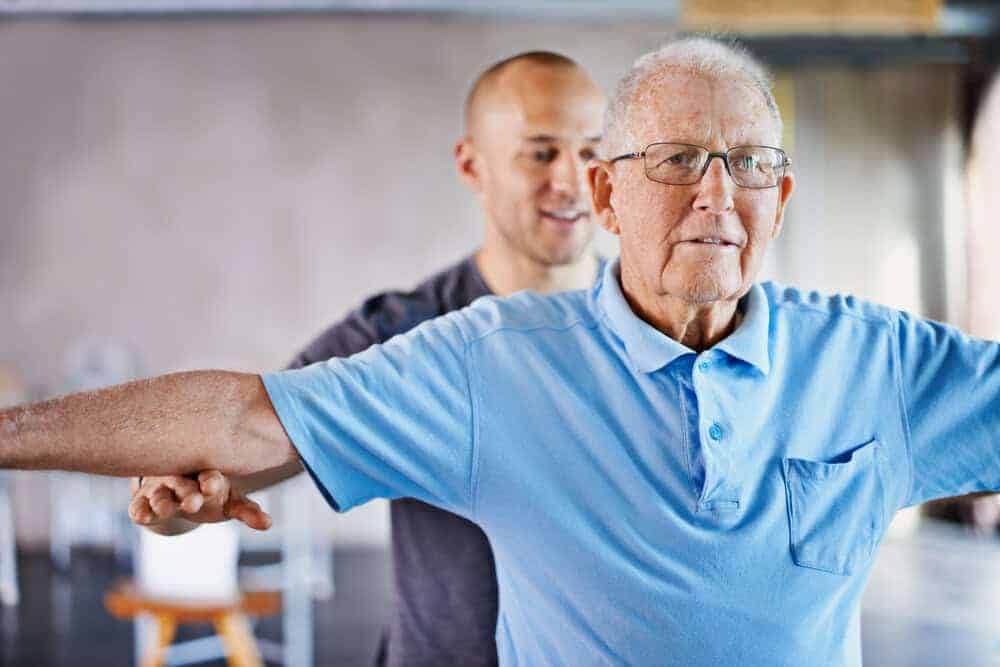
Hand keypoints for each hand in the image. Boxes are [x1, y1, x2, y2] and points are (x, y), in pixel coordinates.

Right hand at [128, 471, 272, 530]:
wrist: (179, 487)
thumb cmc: (211, 493)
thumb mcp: (231, 502)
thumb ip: (248, 511)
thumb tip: (269, 524)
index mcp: (208, 476)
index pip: (210, 476)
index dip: (211, 480)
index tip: (212, 486)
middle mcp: (183, 479)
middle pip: (184, 484)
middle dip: (187, 493)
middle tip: (192, 503)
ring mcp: (161, 489)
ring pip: (160, 495)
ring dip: (162, 502)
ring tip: (165, 509)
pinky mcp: (142, 501)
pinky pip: (138, 506)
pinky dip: (139, 510)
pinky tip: (140, 516)